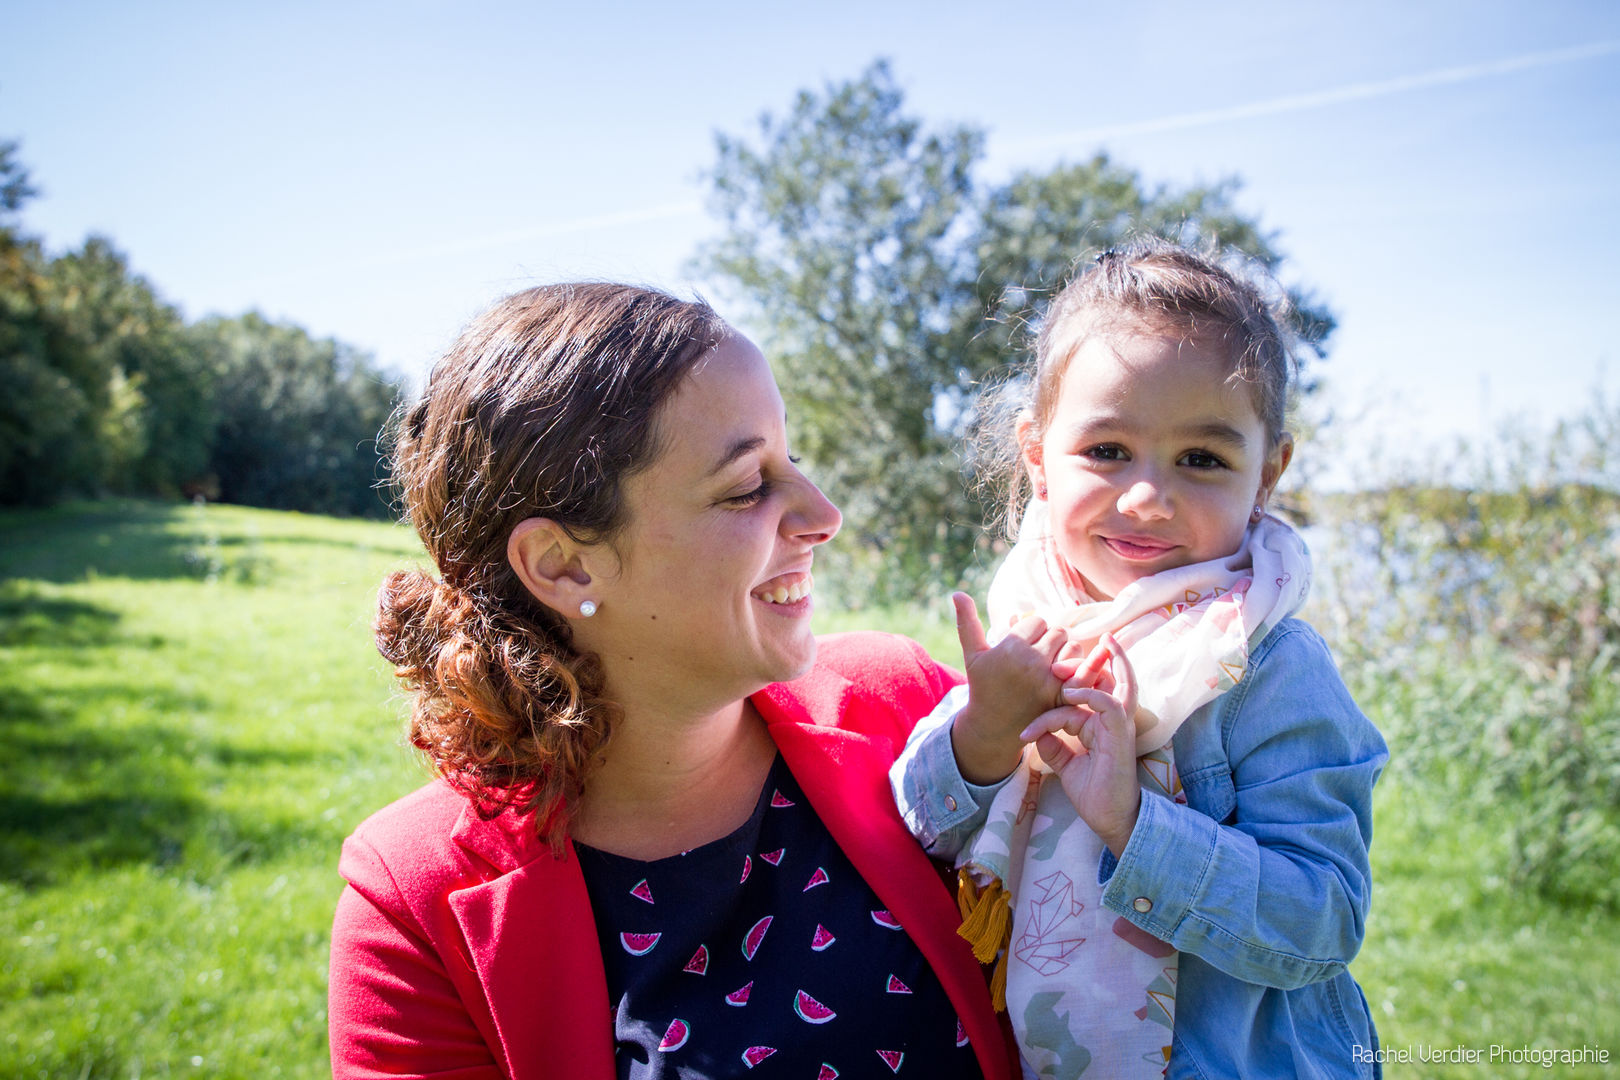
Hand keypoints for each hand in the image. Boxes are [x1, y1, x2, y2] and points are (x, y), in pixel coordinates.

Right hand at [949, 592, 1068, 784]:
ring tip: (1050, 661)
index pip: (1037, 621)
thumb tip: (957, 593)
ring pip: (1072, 647)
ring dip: (1065, 652)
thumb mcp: (973, 654)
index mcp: (1011, 648)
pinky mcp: (1062, 696)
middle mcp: (1032, 662)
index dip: (1031, 630)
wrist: (993, 726)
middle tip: (1039, 651)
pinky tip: (1065, 672)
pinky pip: (1081, 670)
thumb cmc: (983, 685)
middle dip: (1049, 639)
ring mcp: (1049, 680)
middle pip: (1057, 632)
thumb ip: (968, 622)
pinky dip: (1078, 668)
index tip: (1023, 642)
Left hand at [1022, 634, 1141, 857]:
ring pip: (1115, 683)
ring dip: (1094, 668)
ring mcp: (1119, 725)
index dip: (1049, 710)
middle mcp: (1113, 721)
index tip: (1024, 734)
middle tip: (1064, 659)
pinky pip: (1110, 703)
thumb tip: (1037, 734)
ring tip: (1066, 664)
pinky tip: (1070, 695)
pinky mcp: (1121, 733)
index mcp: (1100, 726)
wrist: (1110, 819)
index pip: (1079, 700)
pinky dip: (1091, 694)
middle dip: (1091, 661)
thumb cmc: (1094, 794)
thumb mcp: (1067, 766)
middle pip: (1109, 678)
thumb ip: (1054, 747)